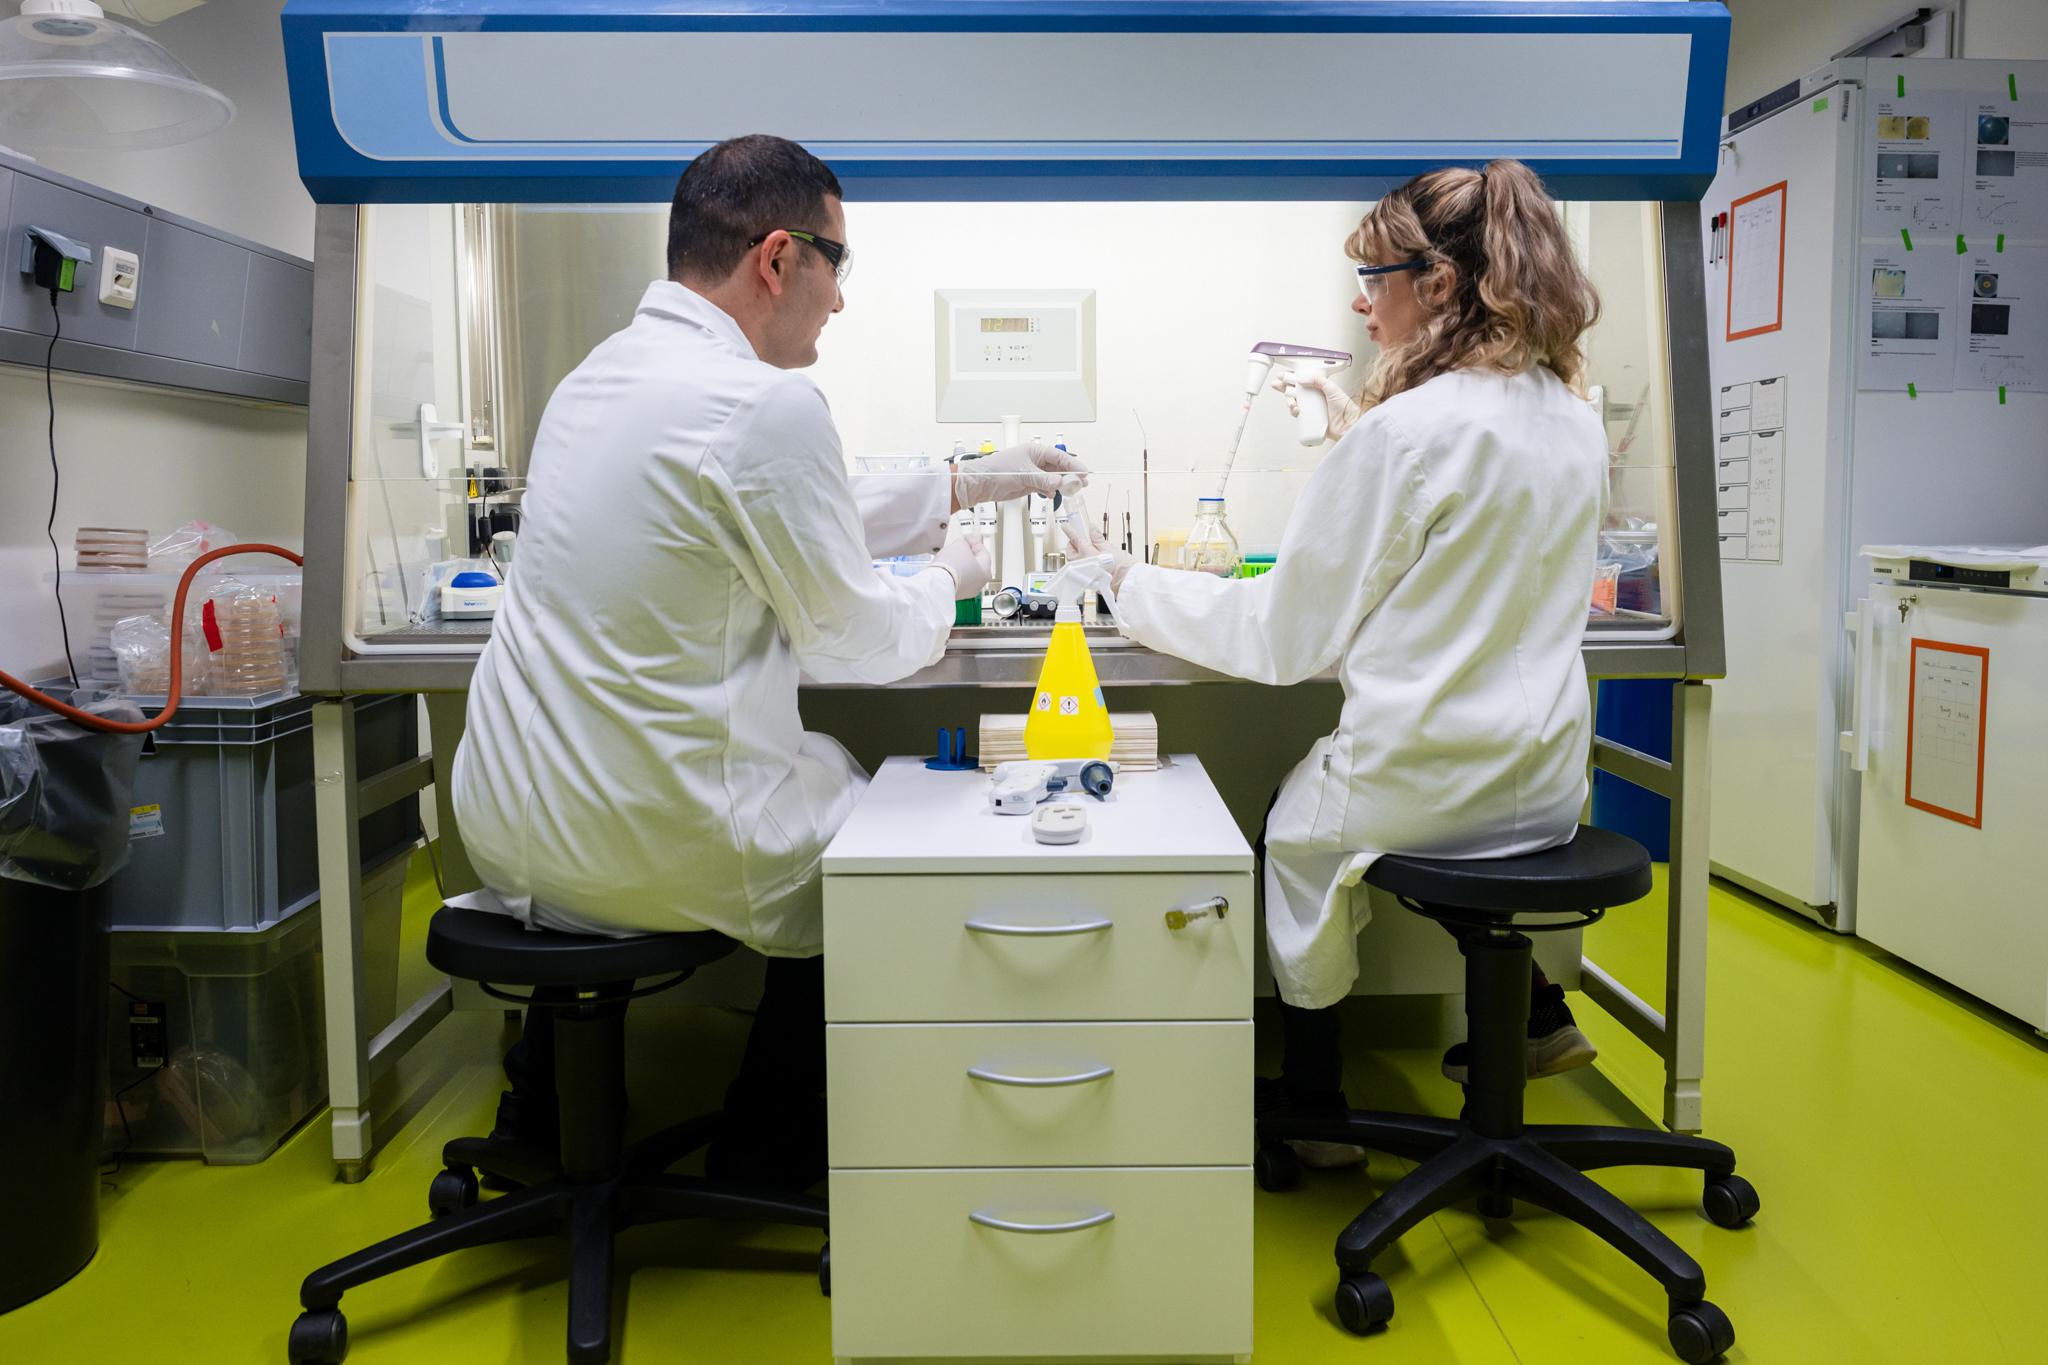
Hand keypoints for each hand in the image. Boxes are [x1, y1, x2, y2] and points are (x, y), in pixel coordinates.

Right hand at [930, 533, 990, 600]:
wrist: (938, 582)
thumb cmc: (952, 566)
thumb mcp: (960, 546)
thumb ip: (963, 544)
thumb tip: (961, 547)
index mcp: (985, 572)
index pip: (984, 554)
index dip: (975, 543)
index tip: (968, 539)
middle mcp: (978, 584)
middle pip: (975, 565)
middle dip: (968, 554)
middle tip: (961, 546)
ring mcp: (966, 591)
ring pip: (965, 573)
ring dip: (960, 563)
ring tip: (951, 555)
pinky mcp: (955, 593)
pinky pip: (956, 579)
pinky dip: (953, 571)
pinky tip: (947, 565)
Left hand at [951, 439, 1088, 509]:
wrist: (982, 483)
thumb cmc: (996, 470)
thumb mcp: (1024, 473)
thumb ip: (1044, 479)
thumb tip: (1060, 482)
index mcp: (1035, 451)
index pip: (1059, 457)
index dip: (1073, 464)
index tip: (1083, 472)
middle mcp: (1035, 461)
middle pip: (1059, 467)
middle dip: (1071, 475)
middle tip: (1082, 483)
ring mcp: (1032, 473)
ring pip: (1053, 478)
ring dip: (1062, 484)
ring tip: (1072, 490)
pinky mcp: (1028, 484)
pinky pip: (1045, 486)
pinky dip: (1050, 490)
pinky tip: (1053, 494)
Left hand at [1061, 520, 1136, 595]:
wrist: (1128, 584)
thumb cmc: (1122, 568)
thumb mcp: (1110, 548)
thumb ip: (1098, 539)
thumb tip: (1092, 529)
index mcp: (1087, 554)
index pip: (1075, 539)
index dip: (1070, 531)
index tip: (1065, 526)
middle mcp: (1083, 566)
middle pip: (1071, 552)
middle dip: (1073, 545)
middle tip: (1080, 540)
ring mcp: (1084, 575)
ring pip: (1074, 562)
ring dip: (1077, 555)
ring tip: (1086, 551)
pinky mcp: (1088, 581)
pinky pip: (1081, 570)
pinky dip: (1083, 564)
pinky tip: (1091, 562)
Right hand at [1271, 370, 1362, 440]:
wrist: (1348, 424)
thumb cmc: (1345, 407)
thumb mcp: (1332, 388)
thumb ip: (1318, 380)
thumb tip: (1302, 379)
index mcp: (1319, 387)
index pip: (1302, 379)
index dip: (1292, 377)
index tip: (1284, 375)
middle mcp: (1313, 397)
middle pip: (1294, 390)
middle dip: (1284, 387)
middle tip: (1279, 385)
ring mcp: (1310, 408)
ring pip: (1294, 402)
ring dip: (1289, 400)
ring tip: (1292, 402)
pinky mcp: (1309, 419)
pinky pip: (1297, 414)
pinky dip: (1293, 411)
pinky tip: (1297, 410)